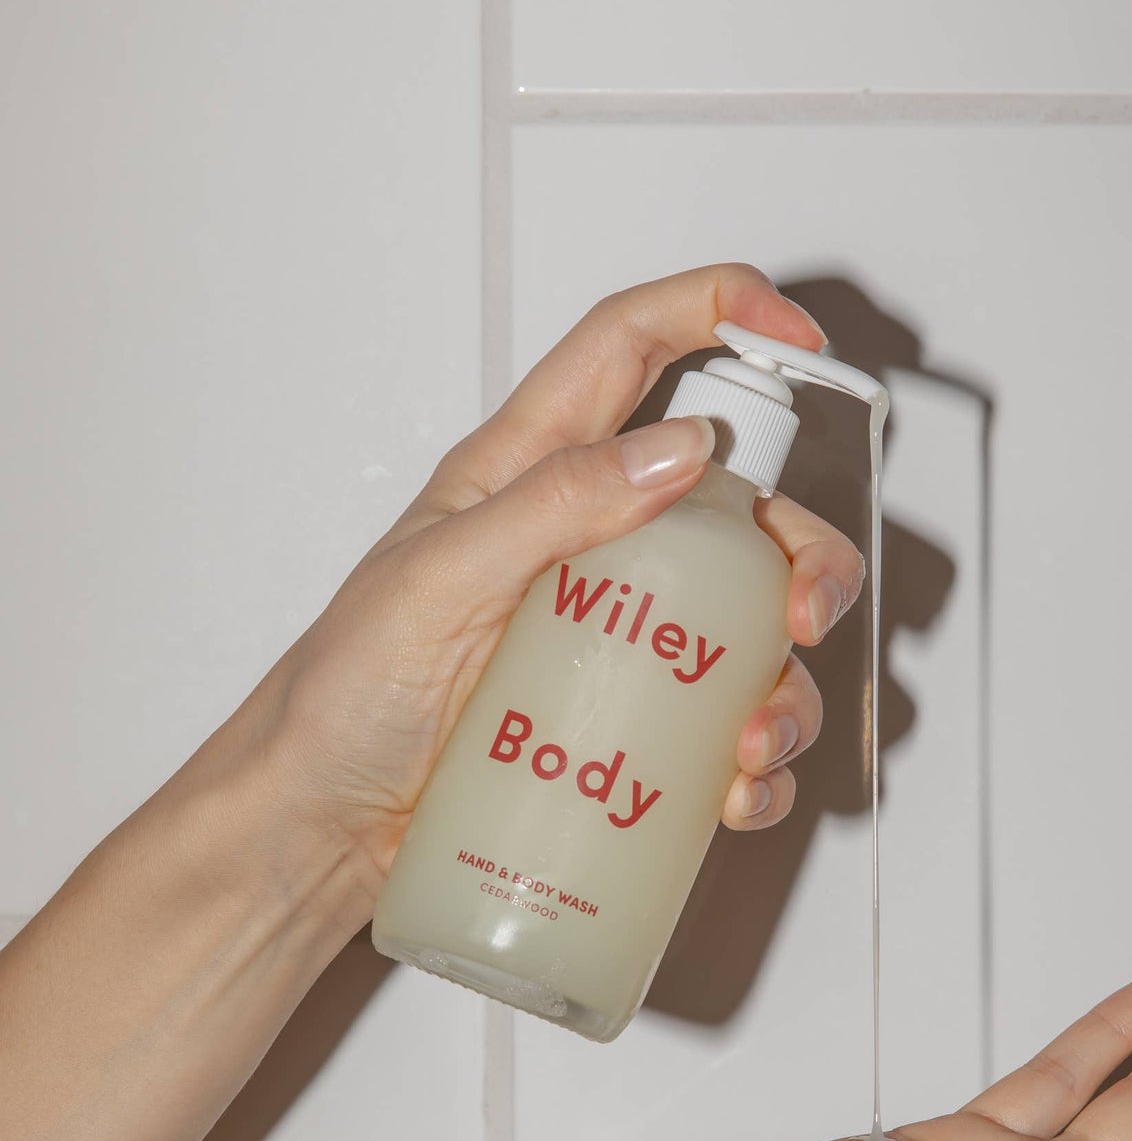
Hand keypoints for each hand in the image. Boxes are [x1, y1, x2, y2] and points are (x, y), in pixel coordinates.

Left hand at [241, 265, 862, 919]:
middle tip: (803, 613)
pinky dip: (756, 768)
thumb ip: (552, 504)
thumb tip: (679, 448)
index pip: (633, 350)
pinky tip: (733, 794)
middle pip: (742, 511)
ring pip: (753, 633)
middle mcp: (591, 546)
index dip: (719, 312)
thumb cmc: (342, 696)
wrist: (317, 828)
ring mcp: (617, 643)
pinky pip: (725, 735)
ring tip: (751, 742)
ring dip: (786, 685)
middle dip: (804, 554)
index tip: (799, 337)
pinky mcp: (626, 732)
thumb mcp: (435, 581)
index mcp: (530, 473)